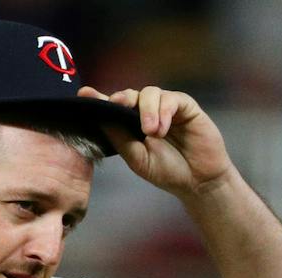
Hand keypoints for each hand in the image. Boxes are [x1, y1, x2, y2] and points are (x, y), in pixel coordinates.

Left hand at [77, 85, 232, 198]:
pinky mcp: (184, 105)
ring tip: (151, 132)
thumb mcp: (138, 159)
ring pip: (150, 93)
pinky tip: (162, 128)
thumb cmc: (167, 171)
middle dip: (122, 98)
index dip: (99, 99)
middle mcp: (146, 112)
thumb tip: (101, 120)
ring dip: (147, 110)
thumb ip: (120, 139)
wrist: (197, 181)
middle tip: (117, 104)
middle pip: (129, 95)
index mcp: (130, 125)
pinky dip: (163, 111)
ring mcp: (165, 107)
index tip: (83, 94)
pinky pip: (170, 99)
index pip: (112, 109)